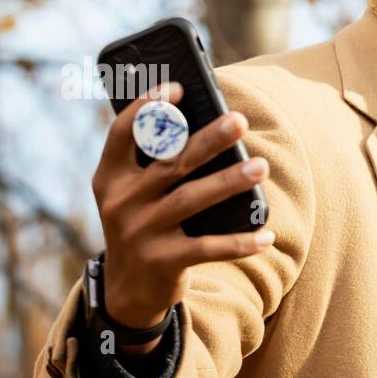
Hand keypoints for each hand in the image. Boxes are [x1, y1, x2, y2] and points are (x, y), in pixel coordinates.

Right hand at [91, 82, 274, 355]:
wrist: (130, 289)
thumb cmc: (144, 225)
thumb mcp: (133, 195)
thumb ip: (153, 165)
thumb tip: (205, 127)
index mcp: (110, 178)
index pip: (122, 134)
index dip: (147, 108)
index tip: (177, 88)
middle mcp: (120, 203)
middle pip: (170, 163)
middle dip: (208, 139)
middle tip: (240, 120)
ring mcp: (140, 233)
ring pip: (192, 199)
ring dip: (230, 182)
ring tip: (261, 167)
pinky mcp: (162, 262)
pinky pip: (207, 248)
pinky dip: (240, 242)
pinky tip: (266, 235)